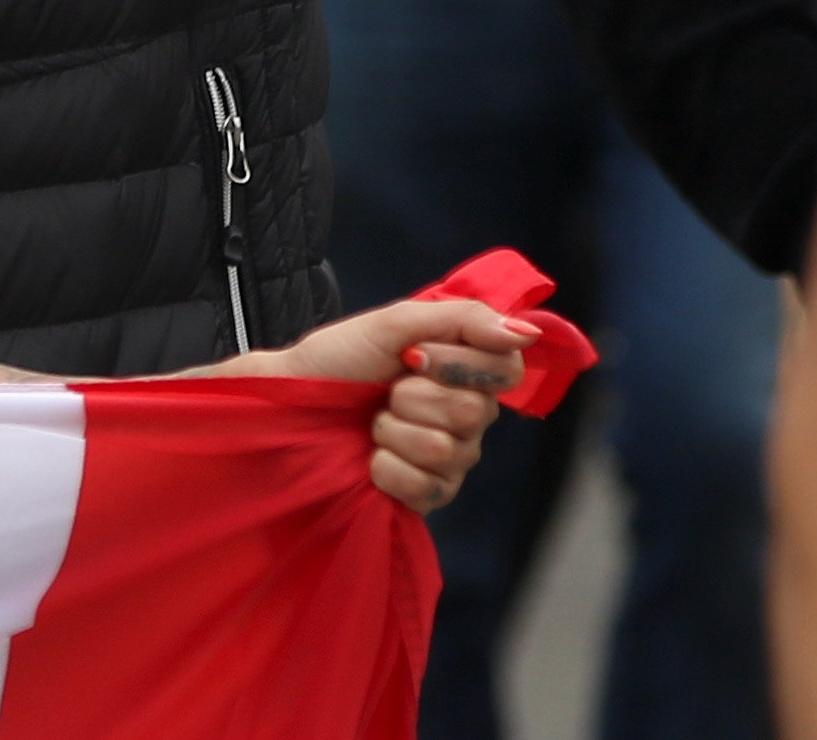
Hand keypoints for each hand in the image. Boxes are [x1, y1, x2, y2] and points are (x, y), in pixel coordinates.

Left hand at [236, 293, 534, 514]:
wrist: (290, 403)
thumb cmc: (340, 359)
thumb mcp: (396, 321)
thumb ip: (465, 319)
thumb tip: (526, 332)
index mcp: (466, 371)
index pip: (507, 370)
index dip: (459, 364)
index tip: (413, 355)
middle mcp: (468, 418)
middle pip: (474, 412)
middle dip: (414, 397)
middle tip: (386, 392)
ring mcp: (450, 460)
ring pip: (446, 449)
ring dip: (394, 431)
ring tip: (373, 424)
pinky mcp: (428, 497)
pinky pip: (427, 487)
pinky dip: (387, 468)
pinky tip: (371, 459)